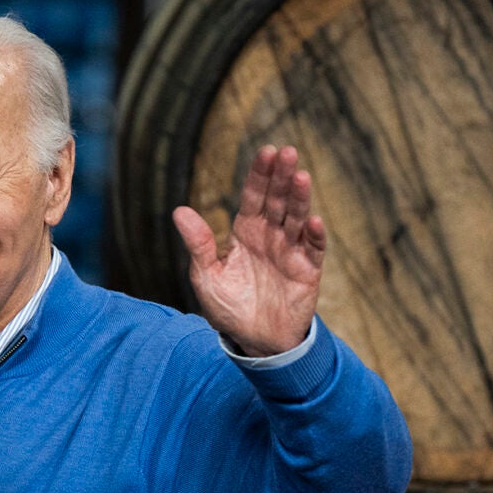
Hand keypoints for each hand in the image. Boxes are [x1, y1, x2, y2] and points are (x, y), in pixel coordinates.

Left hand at [172, 145, 325, 355]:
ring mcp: (290, 251)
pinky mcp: (307, 271)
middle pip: (277, 201)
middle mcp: (269, 236)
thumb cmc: (227, 307)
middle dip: (281, 177)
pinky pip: (312, 249)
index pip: (254, 197)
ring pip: (296, 218)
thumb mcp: (206, 276)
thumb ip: (198, 244)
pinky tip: (312, 219)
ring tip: (301, 176)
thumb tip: (179, 211)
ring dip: (299, 198)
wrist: (253, 341)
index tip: (267, 152)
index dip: (260, 175)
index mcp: (244, 233)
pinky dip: (313, 234)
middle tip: (287, 152)